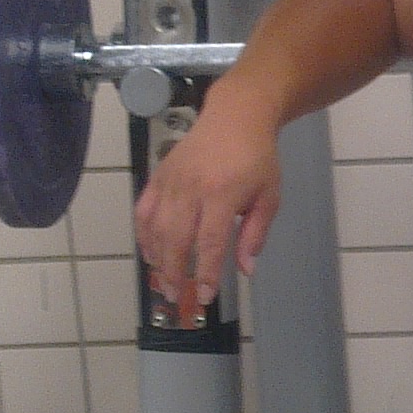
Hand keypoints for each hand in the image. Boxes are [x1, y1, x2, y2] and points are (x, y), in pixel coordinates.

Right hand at [132, 89, 281, 323]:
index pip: (210, 242)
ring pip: (155, 227)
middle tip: (179, 296)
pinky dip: (143, 235)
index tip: (207, 296)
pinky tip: (150, 253)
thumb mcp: (269, 196)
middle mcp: (192, 188)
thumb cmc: (257, 158)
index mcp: (223, 194)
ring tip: (164, 282)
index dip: (207, 272)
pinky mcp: (158, 176)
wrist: (235, 116)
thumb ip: (255, 234)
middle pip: (176, 238)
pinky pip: (144, 210)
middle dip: (176, 272)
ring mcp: (171, 181)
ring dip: (157, 258)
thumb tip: (246, 270)